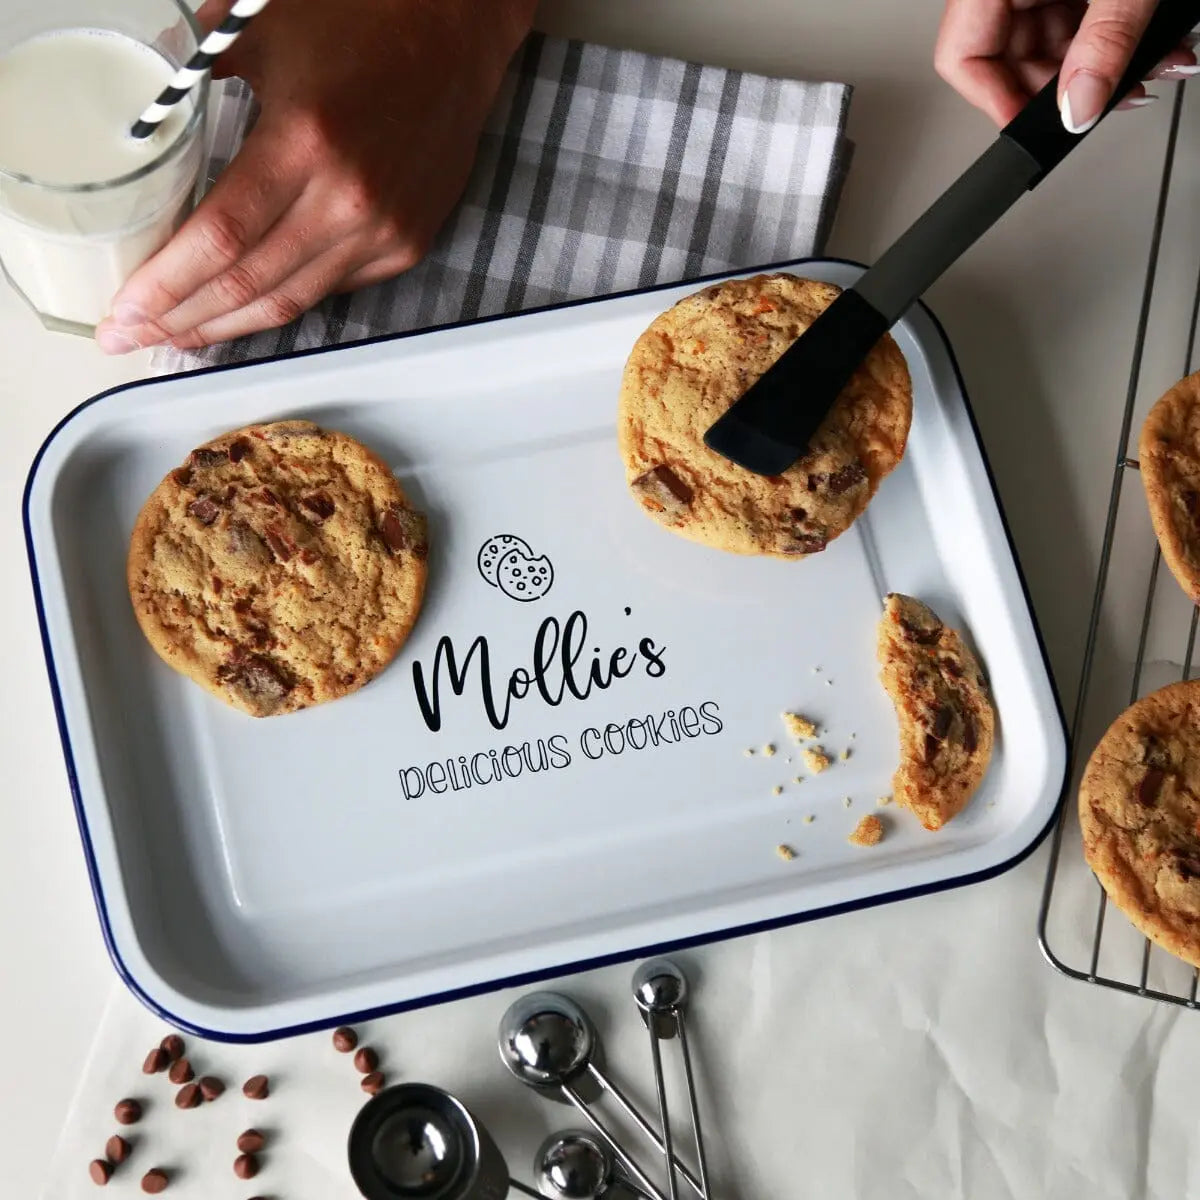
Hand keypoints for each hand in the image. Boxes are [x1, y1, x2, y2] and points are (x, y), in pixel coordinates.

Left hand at [96, 0, 535, 353]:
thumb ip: (194, 73)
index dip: (166, 286)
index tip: (126, 313)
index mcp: (305, 141)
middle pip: (251, 284)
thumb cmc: (361, 19)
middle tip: (135, 336)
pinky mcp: (406, 243)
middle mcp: (349, 199)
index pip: (221, 238)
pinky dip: (282, 299)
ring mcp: (384, 229)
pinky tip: (245, 304)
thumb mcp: (262, 28)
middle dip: (183, 319)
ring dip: (229, 324)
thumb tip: (142, 120)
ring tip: (180, 335)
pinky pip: (331, 287)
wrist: (455, 34)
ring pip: (292, 300)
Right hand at [934, 0, 1197, 128]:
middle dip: (1070, 89)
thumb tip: (1077, 111)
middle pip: (1012, 57)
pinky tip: (1157, 45)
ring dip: (1107, 67)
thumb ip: (1103, 45)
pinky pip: (1082, 15)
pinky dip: (1120, 36)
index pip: (962, 57)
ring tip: (1158, 68)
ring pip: (1054, 40)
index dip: (996, 102)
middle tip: (1110, 103)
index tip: (1037, 131)